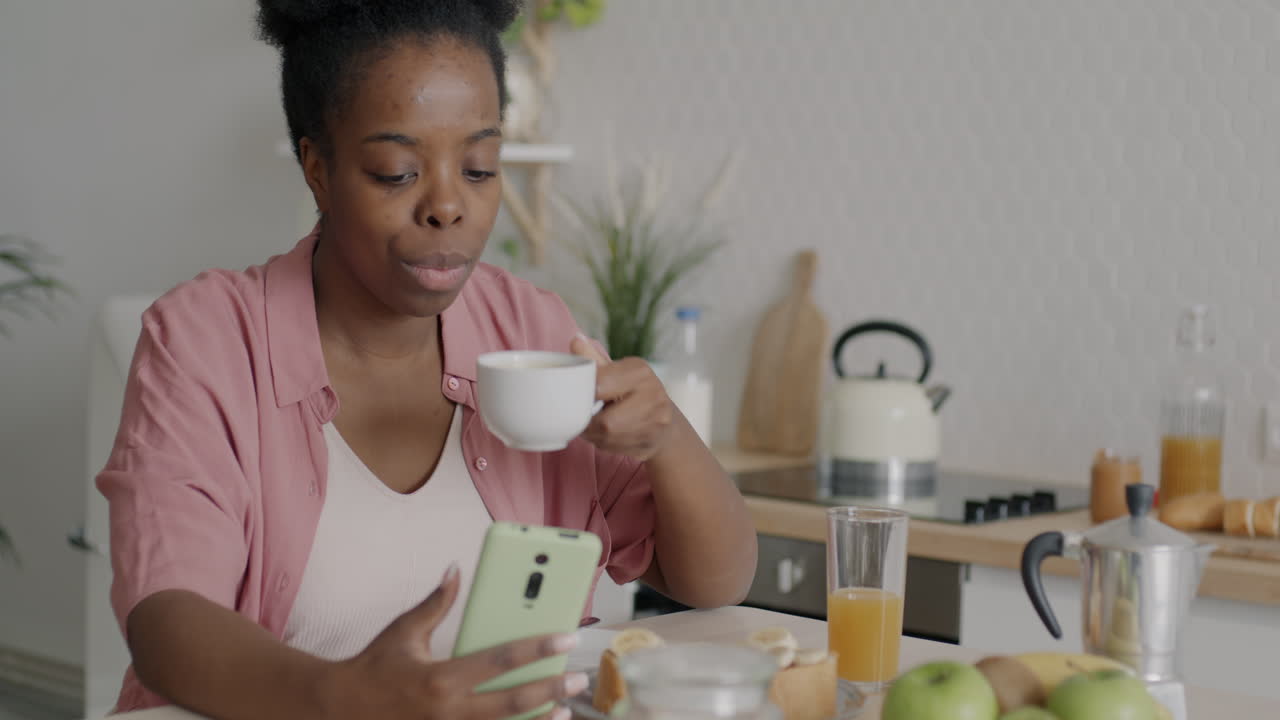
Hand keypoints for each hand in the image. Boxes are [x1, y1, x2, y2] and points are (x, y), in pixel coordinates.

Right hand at [324, 565, 585, 719]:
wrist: (338, 709)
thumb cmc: (373, 667)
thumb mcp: (403, 632)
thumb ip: (436, 603)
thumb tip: (455, 570)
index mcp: (440, 678)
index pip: (500, 660)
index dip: (537, 648)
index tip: (568, 638)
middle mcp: (447, 711)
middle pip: (512, 703)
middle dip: (550, 689)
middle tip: (579, 679)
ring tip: (566, 710)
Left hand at [571, 334, 676, 460]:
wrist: (664, 425)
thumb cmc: (633, 393)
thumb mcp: (617, 372)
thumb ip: (594, 359)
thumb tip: (575, 339)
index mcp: (640, 371)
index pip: (600, 384)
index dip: (584, 394)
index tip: (580, 396)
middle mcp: (653, 394)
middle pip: (605, 420)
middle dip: (588, 421)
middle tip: (584, 416)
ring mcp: (656, 421)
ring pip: (608, 436)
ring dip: (593, 434)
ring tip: (594, 425)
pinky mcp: (651, 443)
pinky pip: (614, 447)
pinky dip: (603, 443)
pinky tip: (606, 436)